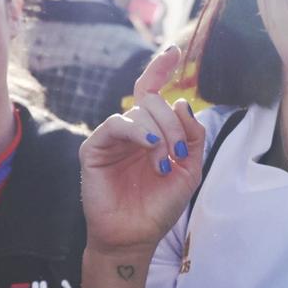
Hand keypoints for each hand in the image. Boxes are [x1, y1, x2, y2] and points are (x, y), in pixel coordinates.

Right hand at [79, 46, 205, 258]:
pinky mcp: (95, 148)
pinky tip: (151, 147)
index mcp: (151, 132)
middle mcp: (131, 130)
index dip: (161, 69)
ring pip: (139, 111)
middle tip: (178, 153)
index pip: (153, 92)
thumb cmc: (158, 206)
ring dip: (160, 133)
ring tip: (164, 163)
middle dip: (172, 123)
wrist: (135, 236)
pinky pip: (117, 125)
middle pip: (152, 101)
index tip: (175, 51)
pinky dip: (138, 132)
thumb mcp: (189, 170)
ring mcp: (112, 138)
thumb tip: (183, 103)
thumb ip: (192, 137)